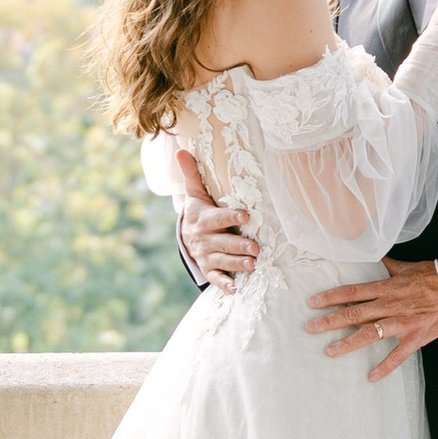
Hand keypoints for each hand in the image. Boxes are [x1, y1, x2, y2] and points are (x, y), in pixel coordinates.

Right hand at [173, 145, 257, 290]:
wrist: (185, 236)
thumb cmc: (199, 211)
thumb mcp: (194, 193)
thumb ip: (192, 174)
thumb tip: (181, 150)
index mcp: (204, 220)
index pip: (218, 218)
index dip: (231, 216)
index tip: (245, 214)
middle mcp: (205, 240)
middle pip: (223, 243)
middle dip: (239, 245)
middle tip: (255, 247)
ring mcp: (207, 256)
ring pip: (223, 261)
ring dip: (237, 264)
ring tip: (253, 265)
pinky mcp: (209, 270)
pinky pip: (216, 279)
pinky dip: (225, 284)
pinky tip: (236, 289)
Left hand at [307, 258, 437, 379]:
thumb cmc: (434, 277)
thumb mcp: (408, 267)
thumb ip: (388, 265)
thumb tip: (374, 256)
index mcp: (386, 287)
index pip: (352, 292)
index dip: (331, 297)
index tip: (313, 302)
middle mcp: (389, 305)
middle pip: (354, 313)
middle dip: (330, 321)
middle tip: (310, 327)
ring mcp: (401, 323)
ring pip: (369, 334)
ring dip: (347, 343)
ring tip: (330, 351)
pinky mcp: (415, 338)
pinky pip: (397, 356)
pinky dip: (384, 367)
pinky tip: (371, 377)